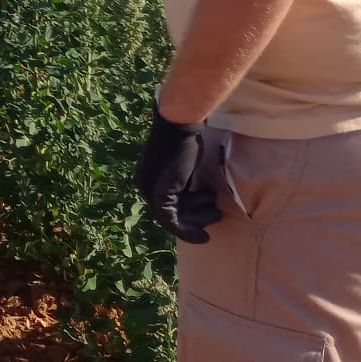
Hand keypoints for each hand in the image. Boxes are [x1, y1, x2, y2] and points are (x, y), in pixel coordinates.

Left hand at [132, 109, 224, 243]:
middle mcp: (144, 184)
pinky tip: (203, 235)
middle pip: (169, 211)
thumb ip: (184, 176)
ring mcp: (149, 190)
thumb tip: (196, 189)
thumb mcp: (184, 161)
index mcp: (148, 175)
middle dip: (194, 216)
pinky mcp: (158, 195)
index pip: (166, 200)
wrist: (179, 126)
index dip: (188, 209)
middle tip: (215, 214)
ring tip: (216, 215)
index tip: (207, 209)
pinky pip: (170, 220)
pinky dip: (186, 231)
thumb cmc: (185, 137)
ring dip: (196, 222)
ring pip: (171, 219)